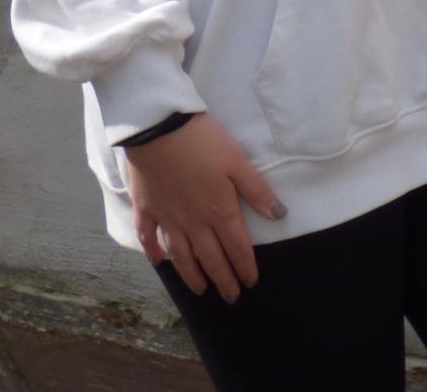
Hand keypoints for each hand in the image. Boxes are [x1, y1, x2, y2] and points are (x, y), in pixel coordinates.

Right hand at [126, 113, 283, 300]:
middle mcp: (193, 223)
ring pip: (181, 256)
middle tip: (231, 297)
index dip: (245, 267)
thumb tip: (280, 215)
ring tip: (200, 290)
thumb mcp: (237, 161)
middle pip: (210, 258)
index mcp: (219, 212)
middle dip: (223, 280)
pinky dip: (153, 252)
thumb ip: (257, 191)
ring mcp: (167, 219)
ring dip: (192, 275)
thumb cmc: (203, 142)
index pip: (236, 248)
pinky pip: (148, 238)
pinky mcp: (146, 209)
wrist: (158, 129)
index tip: (251, 282)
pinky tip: (158, 262)